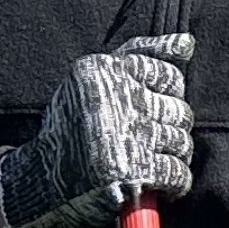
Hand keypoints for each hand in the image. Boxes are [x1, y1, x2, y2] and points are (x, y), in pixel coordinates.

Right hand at [0, 34, 196, 227]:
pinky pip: (177, 172)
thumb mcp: (94, 79)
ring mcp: (124, 134)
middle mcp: (114, 98)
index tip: (155, 111)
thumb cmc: (73, 125)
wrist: (41, 178)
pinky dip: (176, 183)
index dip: (168, 98)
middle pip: (179, 110)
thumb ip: (139, 54)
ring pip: (181, 141)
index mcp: (104, 70)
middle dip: (171, 129)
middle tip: (153, 142)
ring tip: (155, 161)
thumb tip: (188, 42)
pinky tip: (163, 185)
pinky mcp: (132, 170)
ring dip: (174, 156)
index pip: (168, 75)